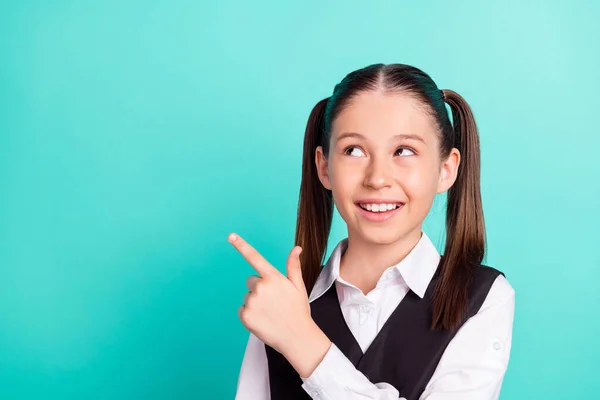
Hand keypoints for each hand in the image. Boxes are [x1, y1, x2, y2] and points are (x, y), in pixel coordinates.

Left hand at [229, 232, 330, 376]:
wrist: (297, 337)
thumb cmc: (298, 311)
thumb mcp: (298, 287)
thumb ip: (293, 266)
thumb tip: (296, 248)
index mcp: (273, 277)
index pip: (255, 257)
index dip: (241, 245)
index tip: (230, 235)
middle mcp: (260, 287)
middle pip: (251, 281)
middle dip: (259, 288)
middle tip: (273, 301)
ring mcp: (251, 302)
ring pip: (247, 296)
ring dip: (255, 302)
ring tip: (270, 313)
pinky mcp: (245, 316)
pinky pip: (242, 309)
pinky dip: (250, 314)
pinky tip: (263, 320)